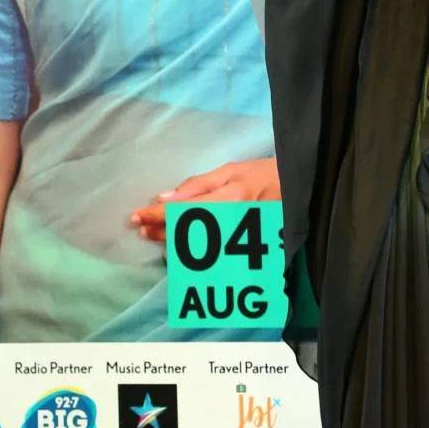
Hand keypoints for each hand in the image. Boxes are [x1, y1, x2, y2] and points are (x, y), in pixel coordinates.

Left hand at [127, 157, 279, 246]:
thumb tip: (164, 197)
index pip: (181, 210)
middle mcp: (229, 222)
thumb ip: (197, 185)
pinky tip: (178, 249)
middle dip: (159, 232)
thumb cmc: (260, 174)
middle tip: (141, 230)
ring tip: (154, 237)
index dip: (155, 215)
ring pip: (194, 249)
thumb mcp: (230, 170)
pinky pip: (209, 256)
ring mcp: (234, 239)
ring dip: (171, 243)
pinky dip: (190, 253)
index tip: (135, 217)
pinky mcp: (239, 250)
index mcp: (226, 199)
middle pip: (184, 233)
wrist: (293, 188)